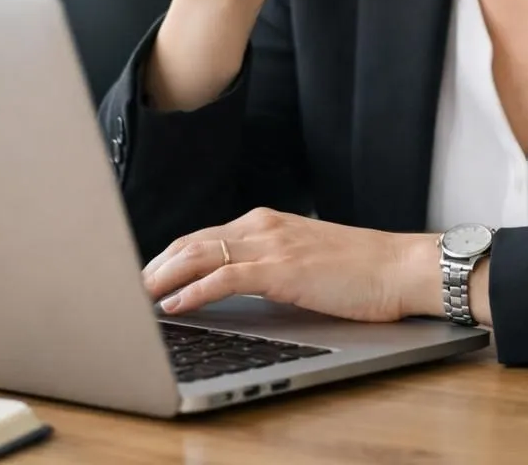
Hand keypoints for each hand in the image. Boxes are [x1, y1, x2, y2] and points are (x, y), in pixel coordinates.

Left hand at [142, 208, 439, 322]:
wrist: (401, 267)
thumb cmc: (361, 269)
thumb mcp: (304, 260)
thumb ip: (269, 265)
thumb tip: (235, 286)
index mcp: (267, 222)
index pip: (202, 237)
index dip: (168, 257)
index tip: (146, 275)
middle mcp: (262, 226)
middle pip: (191, 242)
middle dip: (154, 266)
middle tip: (127, 287)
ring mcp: (271, 245)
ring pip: (199, 255)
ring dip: (162, 277)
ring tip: (136, 295)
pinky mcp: (281, 269)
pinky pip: (223, 277)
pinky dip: (192, 291)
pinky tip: (174, 305)